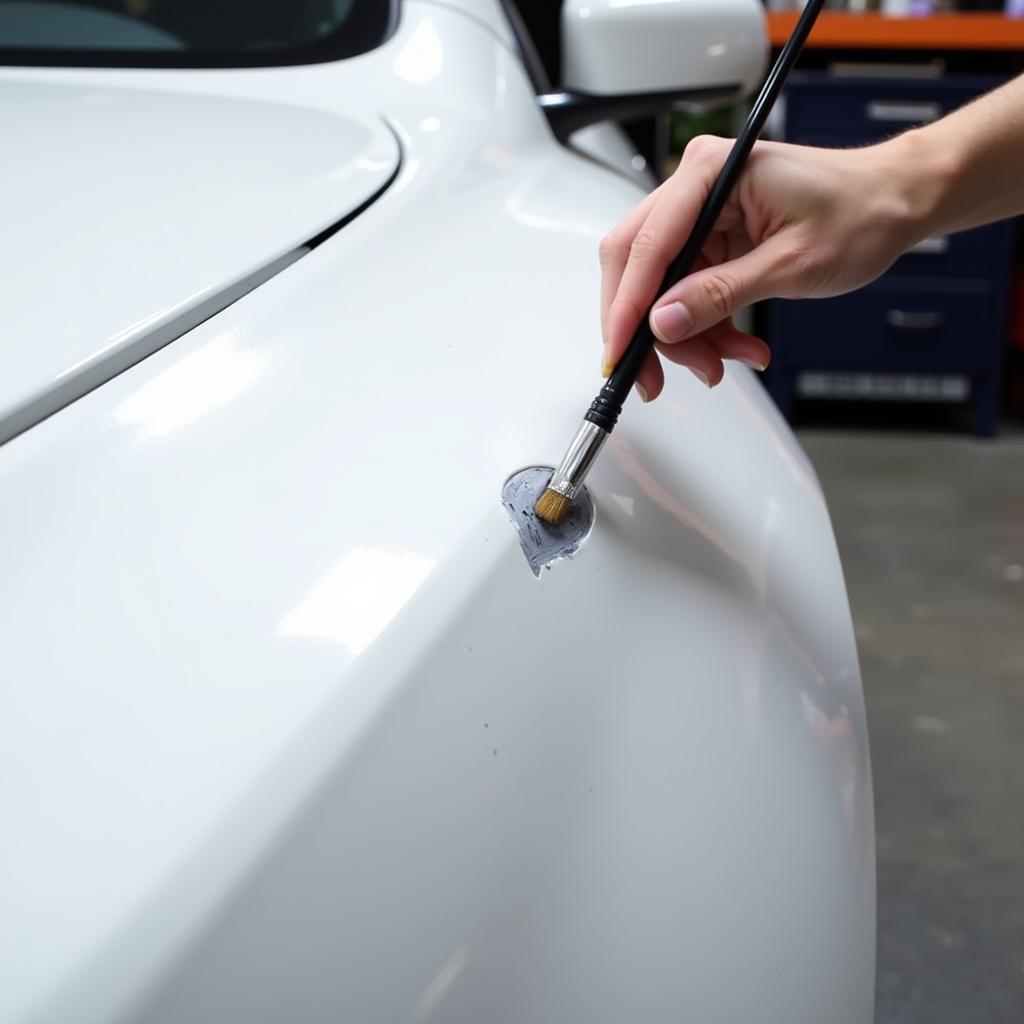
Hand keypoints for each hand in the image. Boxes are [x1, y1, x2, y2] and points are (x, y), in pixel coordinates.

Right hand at [599, 134, 920, 399]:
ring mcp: (703, 214)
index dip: (627, 306)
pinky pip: (687, 291)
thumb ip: (720, 295)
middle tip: (654, 376)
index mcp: (712, 172)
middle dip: (647, 328)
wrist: (895, 202)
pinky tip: (734, 346)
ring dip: (684, 336)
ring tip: (721, 363)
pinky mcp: (712, 238)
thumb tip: (663, 322)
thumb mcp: (791, 264)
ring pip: (661, 288)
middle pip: (638, 265)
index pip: (645, 244)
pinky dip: (705, 327)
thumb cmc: (861, 212)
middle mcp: (698, 187)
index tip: (620, 352)